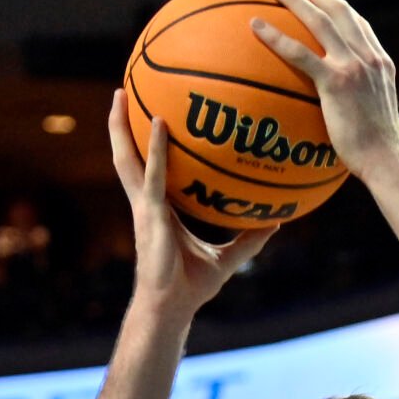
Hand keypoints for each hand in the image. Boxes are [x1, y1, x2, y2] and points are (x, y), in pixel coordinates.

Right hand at [108, 89, 273, 316]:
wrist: (172, 308)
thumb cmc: (193, 287)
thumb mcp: (229, 258)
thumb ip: (250, 238)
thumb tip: (278, 220)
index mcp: (159, 209)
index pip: (147, 169)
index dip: (143, 144)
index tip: (148, 115)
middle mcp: (146, 203)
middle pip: (127, 156)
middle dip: (121, 125)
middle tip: (122, 90)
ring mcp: (144, 207)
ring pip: (127, 159)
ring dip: (121, 127)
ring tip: (121, 93)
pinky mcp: (150, 215)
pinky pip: (153, 175)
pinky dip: (156, 149)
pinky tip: (161, 124)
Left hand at [252, 0, 398, 181]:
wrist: (385, 159)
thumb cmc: (376, 150)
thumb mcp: (373, 116)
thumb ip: (359, 100)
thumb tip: (338, 109)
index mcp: (379, 62)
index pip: (357, 23)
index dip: (337, 5)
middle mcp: (368, 57)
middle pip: (339, 10)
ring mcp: (353, 66)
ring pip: (319, 21)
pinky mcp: (336, 82)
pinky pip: (300, 53)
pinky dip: (276, 37)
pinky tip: (255, 27)